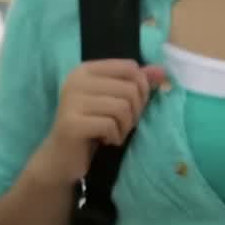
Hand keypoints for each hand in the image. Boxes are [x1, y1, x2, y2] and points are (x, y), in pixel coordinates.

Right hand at [28, 59, 167, 186]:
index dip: (141, 88)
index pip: (130, 68)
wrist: (62, 156)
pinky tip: (106, 140)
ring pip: (123, 107)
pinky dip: (115, 136)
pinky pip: (110, 125)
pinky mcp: (72, 123)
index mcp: (86, 70)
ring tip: (115, 132)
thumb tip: (161, 71)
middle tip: (123, 124)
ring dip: (126, 126)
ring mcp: (72, 101)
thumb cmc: (92, 125)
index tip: (131, 106)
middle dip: (134, 111)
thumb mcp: (114, 100)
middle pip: (129, 89)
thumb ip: (136, 83)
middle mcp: (76, 80)